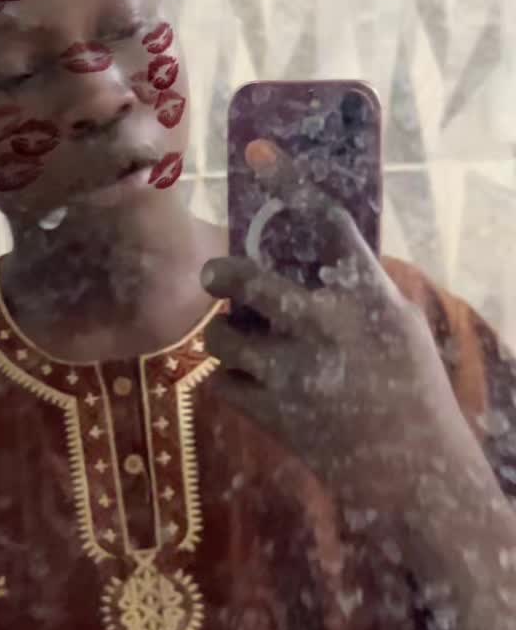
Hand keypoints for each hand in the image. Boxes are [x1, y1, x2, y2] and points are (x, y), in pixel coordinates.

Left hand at [202, 144, 473, 508]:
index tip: (259, 154)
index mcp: (367, 296)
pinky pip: (220, 382)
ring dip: (224, 334)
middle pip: (246, 278)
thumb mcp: (398, 325)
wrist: (412, 475)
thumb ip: (357, 289)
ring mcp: (294, 372)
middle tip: (216, 273)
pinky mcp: (272, 414)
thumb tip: (311, 253)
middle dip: (222, 272)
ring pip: (221, 335)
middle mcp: (326, 326)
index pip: (325, 221)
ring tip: (240, 341)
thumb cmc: (411, 392)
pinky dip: (229, 380)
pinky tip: (253, 384)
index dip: (288, 183)